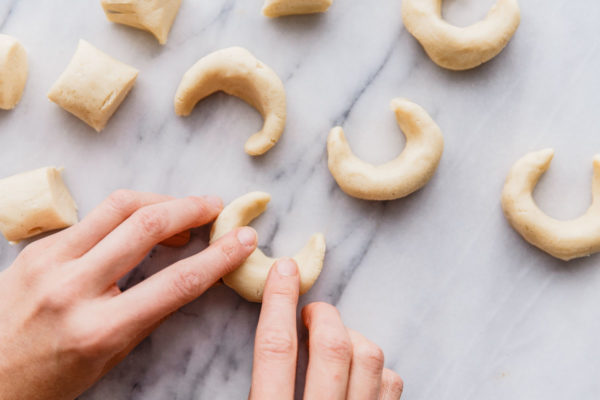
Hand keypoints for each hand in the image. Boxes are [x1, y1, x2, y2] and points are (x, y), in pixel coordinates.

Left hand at [0, 190, 257, 399]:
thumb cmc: (50, 378)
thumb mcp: (110, 356)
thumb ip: (150, 312)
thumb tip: (189, 273)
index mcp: (99, 329)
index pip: (177, 283)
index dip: (219, 256)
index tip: (243, 239)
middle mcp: (72, 288)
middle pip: (146, 226)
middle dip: (191, 208)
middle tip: (216, 207)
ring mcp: (49, 262)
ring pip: (117, 206)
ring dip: (160, 200)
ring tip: (184, 209)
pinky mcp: (37, 247)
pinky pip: (92, 217)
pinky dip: (126, 214)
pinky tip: (140, 223)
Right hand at [249, 259, 402, 399]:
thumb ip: (263, 383)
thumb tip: (276, 328)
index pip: (277, 349)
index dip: (279, 302)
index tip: (284, 271)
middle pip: (332, 347)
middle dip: (323, 316)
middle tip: (313, 314)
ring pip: (368, 358)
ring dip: (351, 338)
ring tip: (334, 343)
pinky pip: (390, 382)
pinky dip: (375, 367)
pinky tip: (358, 372)